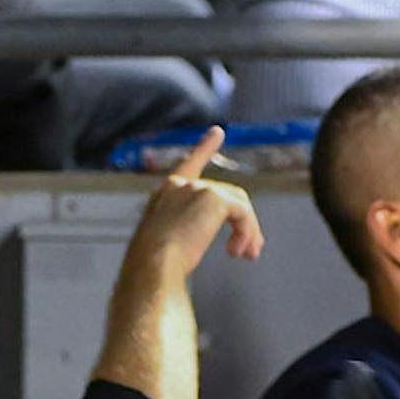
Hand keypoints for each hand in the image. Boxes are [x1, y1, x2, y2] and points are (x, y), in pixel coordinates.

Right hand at [124, 126, 263, 277]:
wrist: (151, 266)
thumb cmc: (153, 266)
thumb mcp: (165, 245)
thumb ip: (184, 236)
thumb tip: (211, 245)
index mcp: (165, 195)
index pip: (188, 165)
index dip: (204, 148)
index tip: (217, 132)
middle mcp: (181, 185)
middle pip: (225, 195)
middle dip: (241, 222)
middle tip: (248, 250)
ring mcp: (197, 188)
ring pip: (238, 205)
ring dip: (247, 231)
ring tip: (247, 254)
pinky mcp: (214, 199)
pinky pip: (243, 213)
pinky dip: (247, 232)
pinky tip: (237, 252)